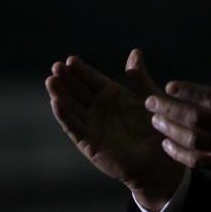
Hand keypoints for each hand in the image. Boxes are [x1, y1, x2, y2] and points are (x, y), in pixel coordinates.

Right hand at [45, 50, 184, 210]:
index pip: (92, 80)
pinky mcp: (89, 142)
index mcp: (112, 95)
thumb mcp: (149, 97)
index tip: (70, 59)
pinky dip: (64, 115)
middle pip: (78, 91)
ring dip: (60, 94)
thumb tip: (135, 52)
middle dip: (66, 78)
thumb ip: (139, 78)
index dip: (81, 70)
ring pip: (71, 107)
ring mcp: (92, 124)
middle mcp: (98, 108)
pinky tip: (56, 102)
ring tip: (51, 80)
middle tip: (56, 66)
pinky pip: (74, 127)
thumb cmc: (157, 128)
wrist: (160, 159)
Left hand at [145, 54, 210, 184]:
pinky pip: (197, 161)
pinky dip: (179, 154)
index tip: (170, 85)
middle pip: (193, 118)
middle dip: (168, 109)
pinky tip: (167, 145)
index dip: (188, 91)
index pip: (210, 96)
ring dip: (169, 130)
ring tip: (155, 120)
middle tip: (150, 102)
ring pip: (191, 139)